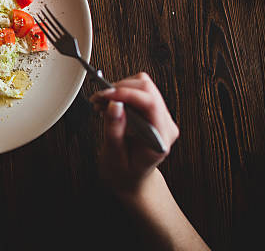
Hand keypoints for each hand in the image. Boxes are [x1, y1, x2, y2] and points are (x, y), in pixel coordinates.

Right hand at [90, 72, 179, 195]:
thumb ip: (114, 130)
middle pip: (147, 89)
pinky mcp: (151, 111)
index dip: (126, 93)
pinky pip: (138, 91)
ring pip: (142, 85)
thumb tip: (114, 104)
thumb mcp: (114, 156)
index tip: (105, 95)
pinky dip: (120, 92)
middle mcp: (164, 124)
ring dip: (119, 89)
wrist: (131, 179)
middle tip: (99, 99)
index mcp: (159, 138)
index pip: (150, 103)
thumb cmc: (124, 173)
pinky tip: (109, 104)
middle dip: (120, 88)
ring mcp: (160, 116)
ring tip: (102, 103)